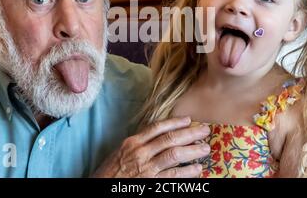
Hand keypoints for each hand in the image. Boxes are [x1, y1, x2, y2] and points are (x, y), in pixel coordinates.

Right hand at [93, 116, 210, 177]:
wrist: (100, 188)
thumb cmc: (109, 173)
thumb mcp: (120, 152)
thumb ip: (138, 144)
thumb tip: (158, 137)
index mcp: (132, 142)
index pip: (157, 127)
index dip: (175, 122)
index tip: (188, 120)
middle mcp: (140, 153)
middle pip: (170, 139)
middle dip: (190, 134)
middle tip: (205, 130)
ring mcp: (146, 169)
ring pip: (174, 155)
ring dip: (192, 151)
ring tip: (205, 149)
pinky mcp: (151, 184)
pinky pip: (173, 177)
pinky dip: (187, 173)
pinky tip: (197, 170)